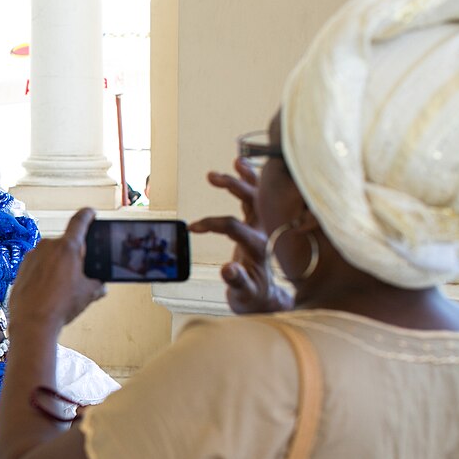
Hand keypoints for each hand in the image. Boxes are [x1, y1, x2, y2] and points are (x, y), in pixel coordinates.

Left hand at [9, 209, 106, 329]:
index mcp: (67, 247)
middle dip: (73, 256)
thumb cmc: (61, 307)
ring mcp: (32, 255)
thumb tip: (101, 285)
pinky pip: (38, 264)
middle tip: (77, 275)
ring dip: (57, 265)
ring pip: (51, 255)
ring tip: (60, 288)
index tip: (90, 212)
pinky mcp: (21, 266)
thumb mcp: (88, 294)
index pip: (79, 222)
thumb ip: (98, 284)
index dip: (87, 215)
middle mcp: (48, 246)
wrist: (32, 323)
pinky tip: (47, 290)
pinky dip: (44, 272)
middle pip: (66, 244)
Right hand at [188, 158, 292, 313]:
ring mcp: (264, 225)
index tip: (193, 227)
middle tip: (213, 177)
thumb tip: (228, 269)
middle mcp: (265, 232)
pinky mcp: (260, 222)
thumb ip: (238, 282)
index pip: (236, 226)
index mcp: (260, 248)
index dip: (213, 224)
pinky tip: (240, 164)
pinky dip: (250, 179)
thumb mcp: (243, 294)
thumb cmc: (252, 295)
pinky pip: (258, 195)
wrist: (265, 296)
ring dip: (245, 177)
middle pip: (254, 201)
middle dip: (235, 187)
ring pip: (259, 194)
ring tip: (234, 162)